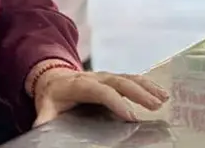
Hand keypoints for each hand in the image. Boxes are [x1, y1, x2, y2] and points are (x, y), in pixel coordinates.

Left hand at [32, 67, 168, 126]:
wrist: (52, 77)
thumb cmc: (51, 95)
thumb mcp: (45, 106)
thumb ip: (44, 118)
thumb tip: (40, 128)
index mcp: (78, 84)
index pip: (99, 90)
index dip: (115, 101)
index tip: (130, 116)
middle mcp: (95, 77)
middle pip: (118, 81)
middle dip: (138, 92)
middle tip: (155, 106)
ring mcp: (105, 76)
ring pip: (128, 78)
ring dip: (147, 87)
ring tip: (163, 99)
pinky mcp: (113, 78)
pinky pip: (133, 79)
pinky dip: (148, 85)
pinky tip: (162, 94)